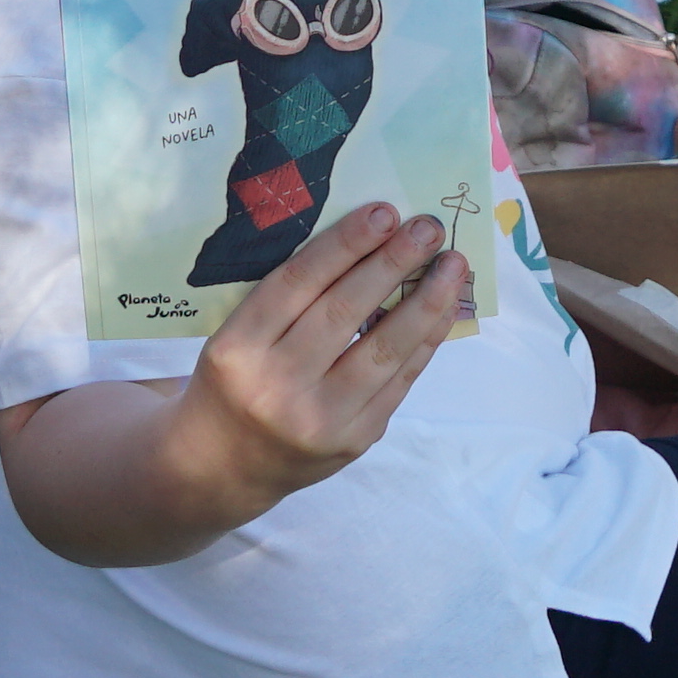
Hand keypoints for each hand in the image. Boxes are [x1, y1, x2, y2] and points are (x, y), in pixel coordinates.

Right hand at [168, 203, 464, 509]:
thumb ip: (288, 299)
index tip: (384, 212)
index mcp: (237, 348)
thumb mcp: (235, 335)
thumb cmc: (234, 380)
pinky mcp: (353, 439)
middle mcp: (276, 385)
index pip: (298, 284)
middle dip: (393, 263)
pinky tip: (444, 309)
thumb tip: (369, 242)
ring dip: (426, 301)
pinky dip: (426, 341)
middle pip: (345, 311)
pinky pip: (399, 381)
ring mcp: (318, 418)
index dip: (345, 244)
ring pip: (384, 349)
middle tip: (428, 227)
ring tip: (453, 265)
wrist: (223, 465)